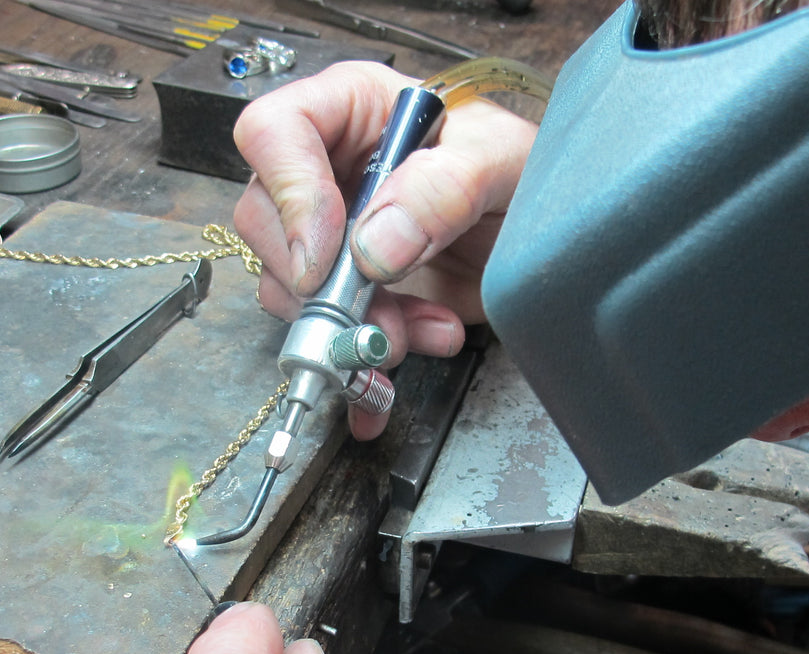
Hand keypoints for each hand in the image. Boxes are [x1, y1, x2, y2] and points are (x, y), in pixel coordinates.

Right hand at [233, 62, 537, 438]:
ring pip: (290, 288)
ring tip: (419, 334)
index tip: (325, 255)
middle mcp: (326, 168)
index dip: (289, 195)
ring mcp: (329, 234)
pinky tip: (379, 391)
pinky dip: (351, 371)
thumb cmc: (522, 173)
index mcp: (351, 108)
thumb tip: (374, 246)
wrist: (544, 235)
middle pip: (265, 221)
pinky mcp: (345, 292)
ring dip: (349, 329)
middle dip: (320, 285)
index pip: (274, 133)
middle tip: (377, 316)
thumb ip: (444, 189)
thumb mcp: (501, 162)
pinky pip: (320, 334)